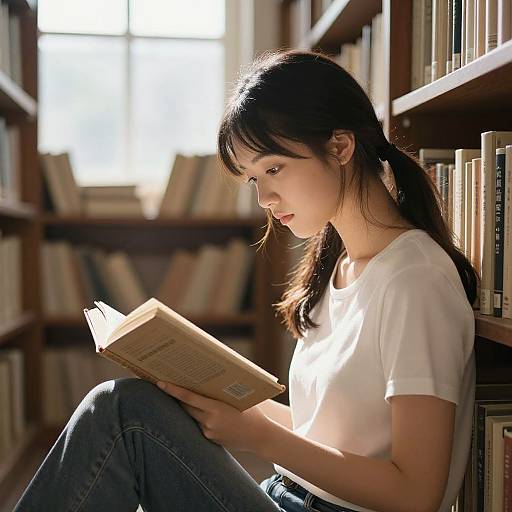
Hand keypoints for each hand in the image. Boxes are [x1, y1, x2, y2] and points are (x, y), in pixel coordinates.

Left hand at [156, 381, 274, 452]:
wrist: (260, 436)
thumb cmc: (252, 412)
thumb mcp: (238, 397)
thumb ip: (222, 390)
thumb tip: (211, 376)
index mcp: (216, 409)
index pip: (188, 398)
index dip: (173, 390)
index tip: (160, 383)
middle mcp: (209, 421)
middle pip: (185, 407)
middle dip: (177, 397)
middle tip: (166, 384)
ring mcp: (208, 432)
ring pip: (192, 417)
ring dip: (188, 407)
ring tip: (182, 396)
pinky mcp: (210, 439)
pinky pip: (199, 425)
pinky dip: (199, 417)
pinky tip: (203, 412)